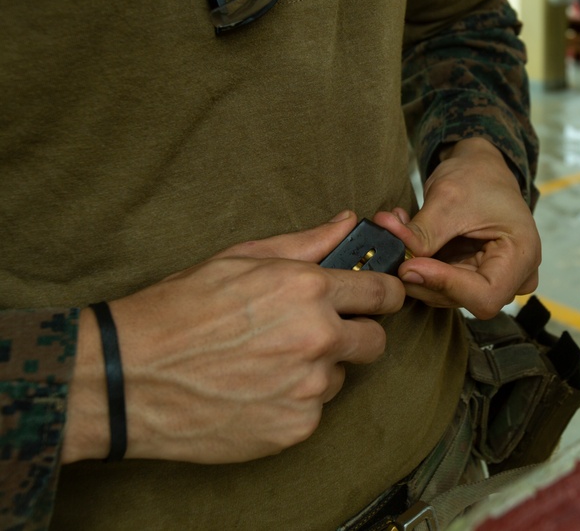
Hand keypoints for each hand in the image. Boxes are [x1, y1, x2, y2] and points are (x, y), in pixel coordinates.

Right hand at [63, 211, 404, 463]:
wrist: (126, 376)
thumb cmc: (177, 311)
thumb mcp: (239, 259)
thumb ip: (306, 244)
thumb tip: (349, 223)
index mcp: (308, 289)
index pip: (383, 292)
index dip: (382, 294)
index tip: (377, 299)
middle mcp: (317, 337)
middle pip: (375, 340)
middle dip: (355, 333)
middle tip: (317, 333)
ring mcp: (308, 387)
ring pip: (340, 376)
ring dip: (318, 369)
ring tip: (267, 362)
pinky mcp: (295, 427)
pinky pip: (313, 411)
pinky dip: (293, 402)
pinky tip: (255, 390)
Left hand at [371, 138, 540, 319]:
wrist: (481, 169)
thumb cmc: (477, 177)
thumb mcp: (448, 199)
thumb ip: (423, 235)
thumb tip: (399, 265)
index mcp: (523, 254)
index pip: (485, 295)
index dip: (444, 285)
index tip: (409, 266)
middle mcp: (515, 276)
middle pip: (464, 298)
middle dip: (424, 277)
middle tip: (395, 249)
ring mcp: (496, 280)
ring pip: (448, 295)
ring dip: (418, 270)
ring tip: (400, 233)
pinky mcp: (475, 279)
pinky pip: (443, 285)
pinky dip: (422, 267)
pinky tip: (409, 241)